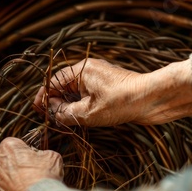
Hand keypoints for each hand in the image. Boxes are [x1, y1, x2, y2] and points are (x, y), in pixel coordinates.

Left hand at [0, 137, 63, 190]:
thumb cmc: (45, 177)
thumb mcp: (52, 158)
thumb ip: (42, 154)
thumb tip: (40, 157)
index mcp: (8, 146)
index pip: (14, 146)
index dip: (24, 154)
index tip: (31, 163)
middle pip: (2, 162)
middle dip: (12, 169)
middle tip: (27, 178)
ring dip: (6, 184)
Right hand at [34, 58, 191, 126]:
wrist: (154, 99)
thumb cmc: (122, 102)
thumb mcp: (88, 113)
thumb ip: (66, 114)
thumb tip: (54, 114)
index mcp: (81, 70)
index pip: (53, 82)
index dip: (44, 97)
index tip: (37, 110)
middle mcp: (89, 69)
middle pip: (63, 85)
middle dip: (56, 102)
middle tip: (51, 119)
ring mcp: (100, 77)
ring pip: (76, 90)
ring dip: (69, 104)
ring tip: (64, 120)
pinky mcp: (109, 86)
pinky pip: (88, 93)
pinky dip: (81, 104)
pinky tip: (81, 117)